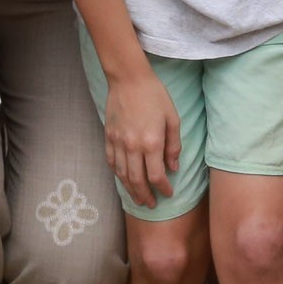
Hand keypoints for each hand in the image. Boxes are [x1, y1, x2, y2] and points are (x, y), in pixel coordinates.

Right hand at [101, 67, 181, 208]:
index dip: (163, 188)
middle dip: (145, 196)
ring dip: (130, 190)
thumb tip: (173, 168)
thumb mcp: (173, 119)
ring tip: (137, 198)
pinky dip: (117, 174)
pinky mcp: (108, 137)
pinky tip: (123, 180)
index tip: (168, 193)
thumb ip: (174, 146)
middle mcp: (133, 146)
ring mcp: (118, 142)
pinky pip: (111, 162)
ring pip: (122, 175)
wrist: (128, 79)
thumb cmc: (155, 96)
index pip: (156, 175)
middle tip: (151, 204)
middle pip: (137, 180)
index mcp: (152, 142)